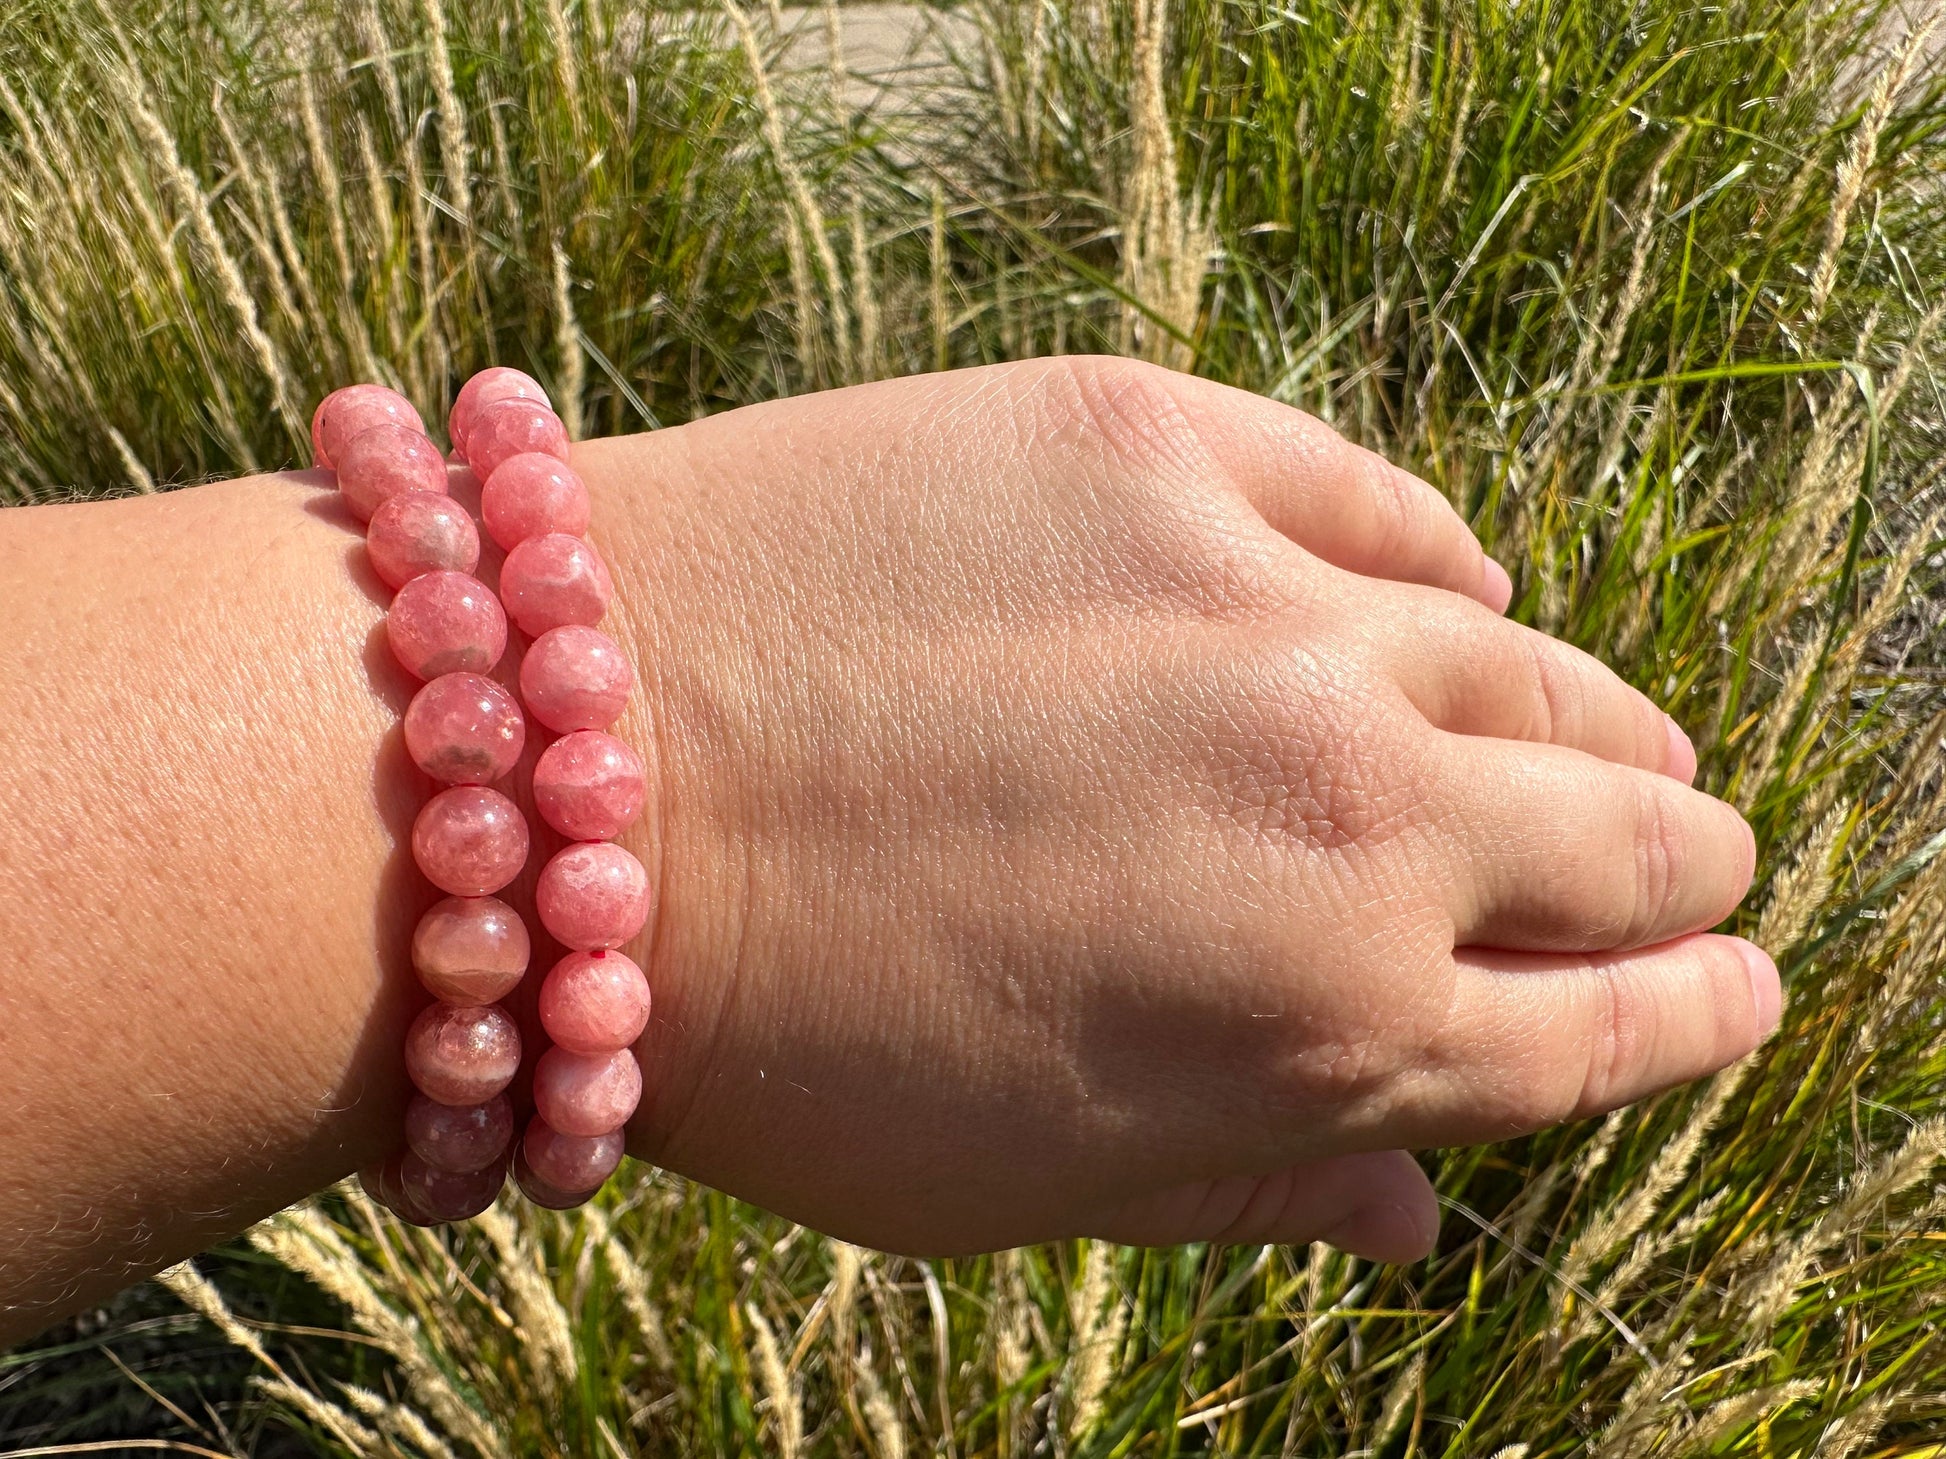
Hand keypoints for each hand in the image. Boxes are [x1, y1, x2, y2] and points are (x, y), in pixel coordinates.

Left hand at [582, 357, 1768, 1261]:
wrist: (550, 774)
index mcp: (1328, 1030)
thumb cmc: (771, 1028)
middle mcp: (1348, 810)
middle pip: (1631, 836)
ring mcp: (1265, 605)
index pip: (1613, 1033)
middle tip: (1681, 857)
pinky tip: (1447, 590)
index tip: (1735, 985)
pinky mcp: (1157, 443)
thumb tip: (1426, 1223)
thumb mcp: (1014, 1183)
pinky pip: (1381, 501)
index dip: (1697, 1012)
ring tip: (1602, 731)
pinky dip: (1436, 562)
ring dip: (1593, 715)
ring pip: (1538, 659)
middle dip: (1678, 867)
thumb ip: (1253, 1188)